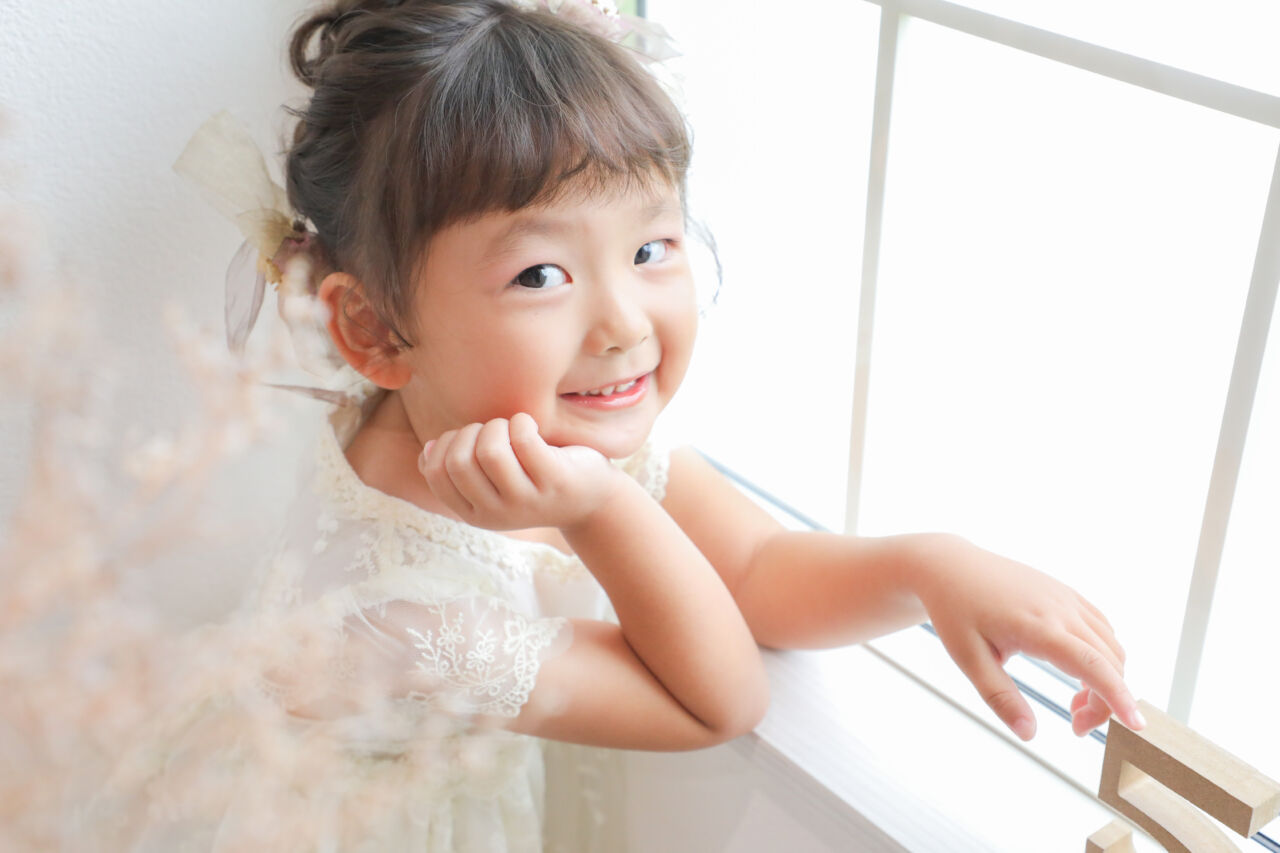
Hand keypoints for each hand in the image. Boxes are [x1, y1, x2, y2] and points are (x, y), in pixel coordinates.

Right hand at [417, 413, 621, 530]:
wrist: (590, 497)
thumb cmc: (533, 479)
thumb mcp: (491, 482)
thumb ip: (460, 470)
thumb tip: (430, 449)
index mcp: (475, 514)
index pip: (437, 474)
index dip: (445, 444)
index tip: (468, 437)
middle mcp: (497, 514)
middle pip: (459, 462)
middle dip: (470, 432)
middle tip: (493, 430)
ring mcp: (527, 500)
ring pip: (490, 451)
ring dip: (496, 426)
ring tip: (511, 427)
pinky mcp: (554, 481)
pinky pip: (523, 440)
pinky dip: (521, 421)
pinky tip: (529, 425)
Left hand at [913, 535, 1144, 740]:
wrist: (951, 567)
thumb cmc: (955, 612)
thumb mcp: (968, 659)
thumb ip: (1000, 697)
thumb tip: (1029, 734)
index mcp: (1038, 627)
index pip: (1093, 667)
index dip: (1118, 698)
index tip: (1136, 727)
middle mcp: (1061, 609)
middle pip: (1109, 662)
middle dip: (1105, 702)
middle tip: (1075, 725)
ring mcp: (1067, 598)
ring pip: (1111, 646)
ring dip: (1106, 679)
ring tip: (1073, 700)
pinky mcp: (1067, 594)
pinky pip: (1102, 628)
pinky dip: (1103, 656)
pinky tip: (1076, 669)